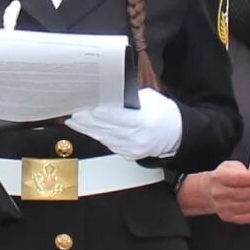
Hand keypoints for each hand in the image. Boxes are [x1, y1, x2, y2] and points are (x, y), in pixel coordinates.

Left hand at [66, 88, 183, 161]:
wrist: (175, 135)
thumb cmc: (164, 114)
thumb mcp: (151, 99)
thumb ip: (129, 97)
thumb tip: (107, 94)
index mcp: (145, 122)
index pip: (118, 117)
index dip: (101, 112)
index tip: (87, 107)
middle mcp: (137, 138)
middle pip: (106, 128)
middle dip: (88, 120)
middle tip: (73, 111)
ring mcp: (131, 149)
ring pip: (103, 137)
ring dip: (86, 128)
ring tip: (73, 119)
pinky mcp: (127, 154)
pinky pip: (107, 143)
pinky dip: (96, 135)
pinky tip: (85, 128)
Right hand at [201, 160, 249, 223]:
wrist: (208, 191)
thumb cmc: (223, 177)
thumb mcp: (230, 166)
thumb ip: (245, 170)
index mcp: (219, 177)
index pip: (239, 179)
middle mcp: (220, 193)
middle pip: (247, 194)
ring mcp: (223, 207)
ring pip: (249, 206)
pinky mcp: (228, 217)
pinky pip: (247, 217)